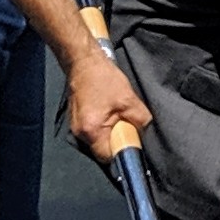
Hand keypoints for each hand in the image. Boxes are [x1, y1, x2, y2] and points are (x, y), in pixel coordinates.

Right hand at [64, 46, 155, 161]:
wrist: (83, 62)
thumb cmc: (103, 77)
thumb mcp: (129, 99)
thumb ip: (140, 121)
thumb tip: (144, 134)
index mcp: (91, 131)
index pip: (109, 157)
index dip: (123, 152)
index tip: (132, 144)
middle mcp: (80, 134)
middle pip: (103, 151)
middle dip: (118, 142)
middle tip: (126, 125)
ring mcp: (76, 129)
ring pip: (99, 142)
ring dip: (111, 134)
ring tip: (117, 116)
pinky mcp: (77, 122)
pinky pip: (94, 133)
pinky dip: (104, 127)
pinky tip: (109, 113)